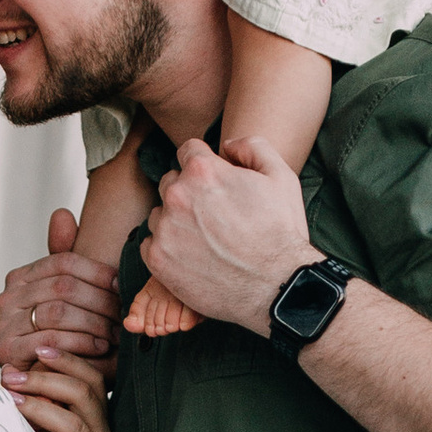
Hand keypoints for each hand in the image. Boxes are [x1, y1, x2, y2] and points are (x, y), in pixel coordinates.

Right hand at [0, 208, 118, 376]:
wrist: (44, 388)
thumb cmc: (62, 340)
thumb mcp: (68, 300)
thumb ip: (67, 262)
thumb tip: (62, 213)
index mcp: (21, 277)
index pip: (64, 262)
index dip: (99, 272)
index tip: (124, 286)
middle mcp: (6, 296)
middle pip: (63, 286)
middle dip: (101, 301)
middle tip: (127, 314)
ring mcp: (3, 324)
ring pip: (58, 312)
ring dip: (95, 323)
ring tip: (118, 333)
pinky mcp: (7, 351)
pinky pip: (50, 339)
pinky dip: (80, 343)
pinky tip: (100, 348)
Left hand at [11, 355, 111, 431]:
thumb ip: (40, 405)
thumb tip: (9, 375)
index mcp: (97, 418)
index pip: (92, 379)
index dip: (68, 361)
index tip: (40, 349)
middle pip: (84, 394)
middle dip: (45, 380)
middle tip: (12, 377)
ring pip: (74, 425)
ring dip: (40, 408)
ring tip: (11, 401)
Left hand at [140, 137, 317, 336]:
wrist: (276, 287)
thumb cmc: (281, 232)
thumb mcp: (281, 176)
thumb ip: (253, 147)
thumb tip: (227, 144)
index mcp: (203, 170)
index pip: (188, 150)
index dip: (205, 164)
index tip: (214, 182)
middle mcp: (177, 195)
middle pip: (171, 181)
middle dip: (189, 192)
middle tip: (213, 215)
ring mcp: (165, 229)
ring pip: (160, 214)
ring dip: (176, 221)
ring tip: (204, 239)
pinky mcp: (158, 260)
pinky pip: (150, 244)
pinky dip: (167, 248)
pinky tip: (192, 257)